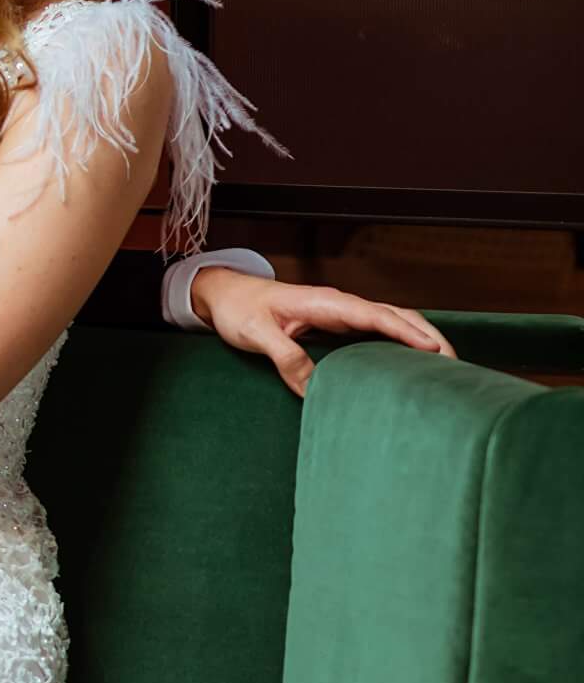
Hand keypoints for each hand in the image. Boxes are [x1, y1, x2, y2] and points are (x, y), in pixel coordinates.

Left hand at [194, 270, 454, 396]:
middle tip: (457, 367)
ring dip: (421, 338)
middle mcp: (339, 305)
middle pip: (396, 315)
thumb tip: (313, 387)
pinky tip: (413, 364)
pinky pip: (378, 331)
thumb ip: (283, 356)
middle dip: (428, 336)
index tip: (434, 349)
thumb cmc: (238, 310)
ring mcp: (341, 313)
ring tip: (448, 368)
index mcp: (324, 303)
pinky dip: (402, 342)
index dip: (406, 331)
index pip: (375, 315)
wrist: (225, 294)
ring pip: (392, 321)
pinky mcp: (338, 324)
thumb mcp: (254, 333)